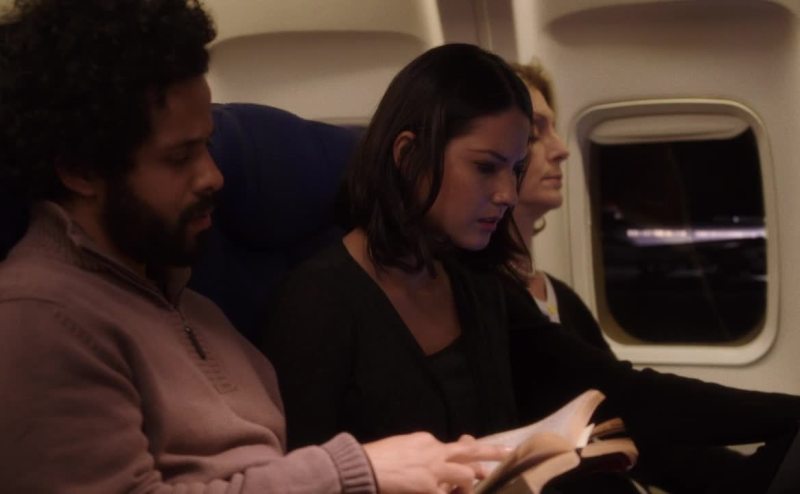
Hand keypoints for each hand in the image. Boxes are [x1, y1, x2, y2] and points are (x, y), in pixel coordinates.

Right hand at [363, 432, 508, 493]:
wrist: (364, 465)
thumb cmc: (376, 457)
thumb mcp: (400, 447)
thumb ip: (416, 452)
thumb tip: (420, 460)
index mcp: (426, 440)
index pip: (452, 447)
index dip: (465, 452)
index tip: (472, 455)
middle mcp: (435, 451)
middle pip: (469, 450)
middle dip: (491, 451)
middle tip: (509, 453)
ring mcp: (435, 470)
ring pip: (465, 474)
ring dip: (470, 482)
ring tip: (477, 485)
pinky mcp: (430, 487)